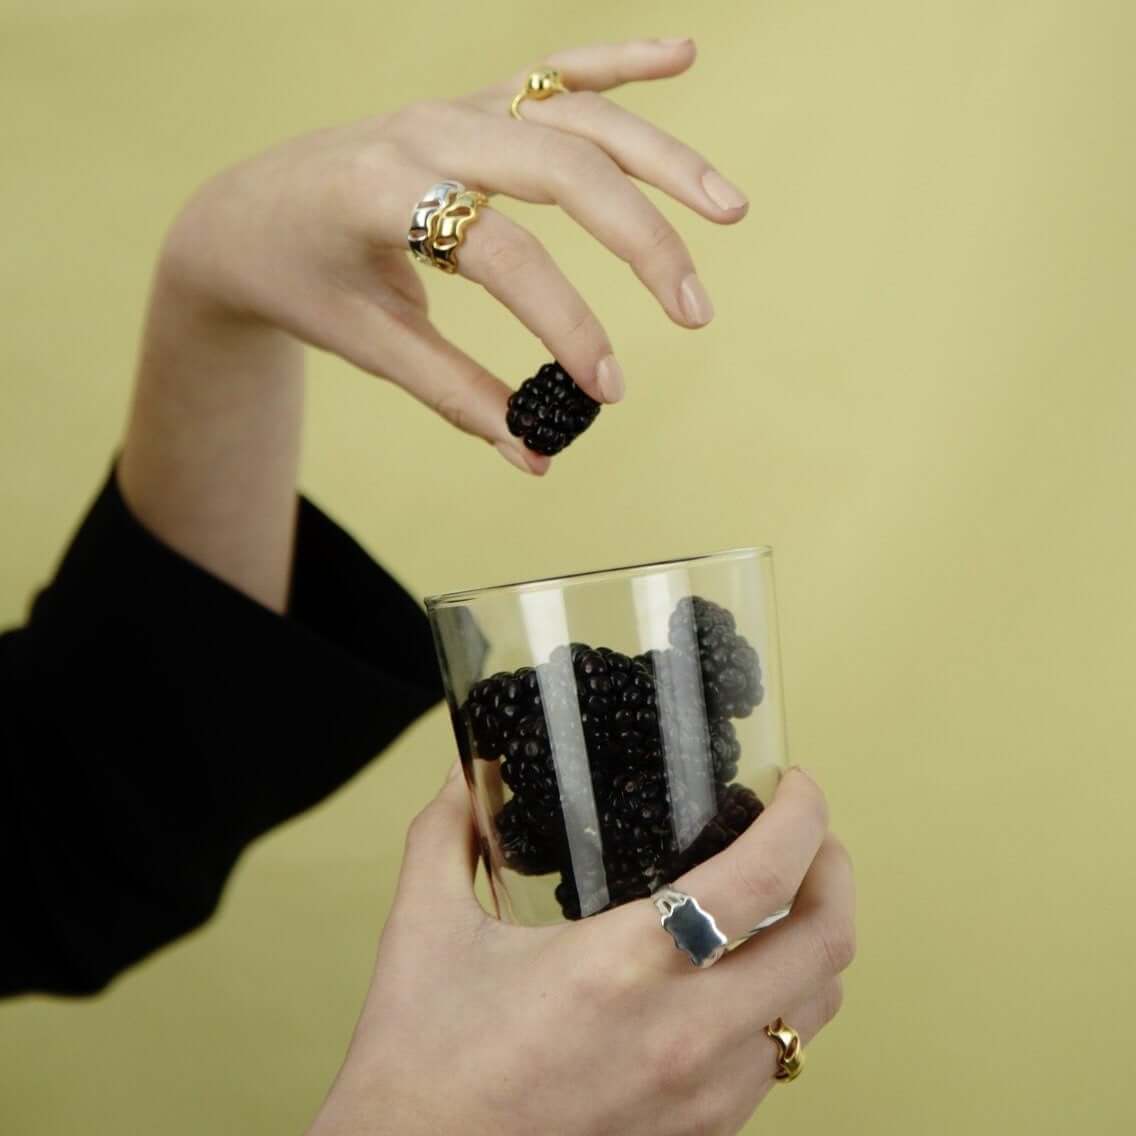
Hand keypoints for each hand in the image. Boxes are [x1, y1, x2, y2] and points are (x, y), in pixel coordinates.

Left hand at [159, 36, 745, 474]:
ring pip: (578, 113)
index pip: (503, 256)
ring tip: (730, 210)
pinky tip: (684, 54)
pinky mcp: (472, 105)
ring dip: (662, 159)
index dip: (565, 326)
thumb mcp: (365, 344)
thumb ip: (455, 395)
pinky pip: (556, 71)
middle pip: (564, 167)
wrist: (243, 212)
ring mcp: (454, 106)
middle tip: (697, 313)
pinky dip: (621, 61)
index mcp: (383, 189)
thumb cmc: (299, 281)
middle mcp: (427, 128)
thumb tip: (537, 457)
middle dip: (643, 241)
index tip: (606, 392)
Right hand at [307, 767, 853, 1135]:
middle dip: (834, 872)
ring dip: (815, 942)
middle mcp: (685, 1037)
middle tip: (805, 836)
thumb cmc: (421, 1064)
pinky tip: (737, 979)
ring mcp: (702, 1099)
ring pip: (817, 1010)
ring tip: (781, 902)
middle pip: (827, 946)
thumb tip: (467, 773)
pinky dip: (784, 1004)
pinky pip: (778, 1060)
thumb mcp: (422, 929)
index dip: (801, 816)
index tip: (794, 783)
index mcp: (624, 968)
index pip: (762, 879)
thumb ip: (446, 836)